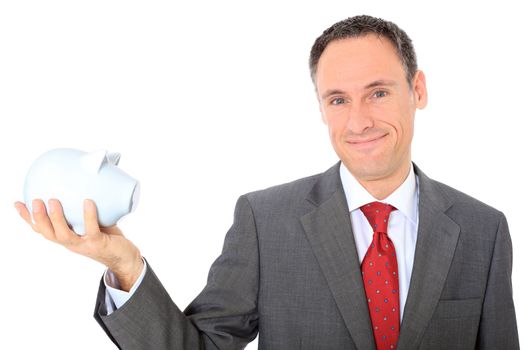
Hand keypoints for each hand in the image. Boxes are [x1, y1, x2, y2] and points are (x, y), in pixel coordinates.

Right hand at [14, 198, 143, 290]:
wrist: (124, 258)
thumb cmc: (107, 237)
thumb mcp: (91, 222)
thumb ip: (84, 208)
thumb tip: (87, 179)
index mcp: (66, 237)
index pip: (42, 229)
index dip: (28, 218)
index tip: (18, 203)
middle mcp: (71, 243)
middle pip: (48, 233)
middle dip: (39, 217)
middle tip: (36, 200)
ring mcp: (83, 244)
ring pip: (64, 234)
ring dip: (57, 218)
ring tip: (54, 201)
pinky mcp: (98, 244)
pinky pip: (91, 229)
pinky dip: (88, 216)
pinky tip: (88, 202)